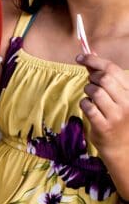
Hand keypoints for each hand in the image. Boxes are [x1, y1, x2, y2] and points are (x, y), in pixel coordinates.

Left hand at [77, 53, 128, 168]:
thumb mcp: (117, 96)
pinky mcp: (105, 126)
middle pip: (103, 78)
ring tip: (91, 98)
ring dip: (87, 91)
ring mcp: (117, 115)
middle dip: (91, 78)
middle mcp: (128, 102)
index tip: (79, 57)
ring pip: (95, 92)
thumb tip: (90, 55)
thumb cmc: (117, 117)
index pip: (112, 69)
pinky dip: (84, 104)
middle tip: (90, 84)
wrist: (121, 147)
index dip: (94, 61)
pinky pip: (88, 107)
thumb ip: (105, 77)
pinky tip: (89, 108)